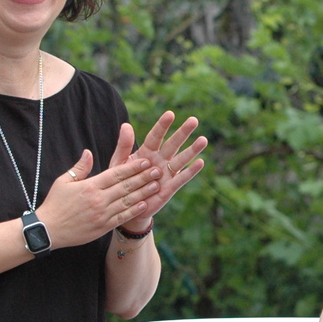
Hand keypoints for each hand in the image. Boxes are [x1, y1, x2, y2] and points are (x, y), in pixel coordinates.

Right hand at [35, 125, 160, 248]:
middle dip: (144, 177)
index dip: (133, 167)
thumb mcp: (63, 182)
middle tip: (158, 170)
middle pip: (126, 186)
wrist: (48, 230)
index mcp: (90, 186)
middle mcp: (98, 199)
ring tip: (157, 185)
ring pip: (127, 201)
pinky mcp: (103, 227)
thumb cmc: (55, 204)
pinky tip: (144, 204)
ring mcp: (102, 214)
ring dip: (144, 193)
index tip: (146, 161)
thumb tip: (89, 152)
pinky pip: (122, 217)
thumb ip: (80, 168)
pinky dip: (134, 210)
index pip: (116, 173)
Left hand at [119, 111, 206, 231]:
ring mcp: (166, 173)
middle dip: (182, 133)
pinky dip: (191, 171)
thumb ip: (123, 146)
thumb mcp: (118, 164)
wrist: (126, 207)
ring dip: (192, 150)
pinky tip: (200, 162)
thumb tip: (126, 125)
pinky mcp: (170, 188)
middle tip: (194, 120)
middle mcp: (159, 160)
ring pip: (181, 159)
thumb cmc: (121, 183)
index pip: (155, 136)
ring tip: (203, 139)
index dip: (162, 126)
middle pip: (172, 144)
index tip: (170, 114)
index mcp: (146, 152)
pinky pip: (182, 178)